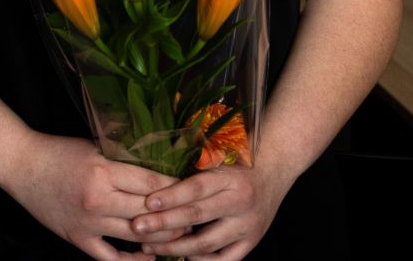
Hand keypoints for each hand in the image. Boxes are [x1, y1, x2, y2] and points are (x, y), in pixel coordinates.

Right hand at [0, 134, 184, 259]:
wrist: (21, 165)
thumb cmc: (59, 152)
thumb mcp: (95, 147)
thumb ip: (124, 160)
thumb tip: (161, 170)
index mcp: (103, 171)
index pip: (152, 185)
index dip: (177, 189)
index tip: (192, 189)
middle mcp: (97, 199)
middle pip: (149, 213)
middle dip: (175, 216)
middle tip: (192, 215)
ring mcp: (88, 222)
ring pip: (136, 237)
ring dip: (161, 238)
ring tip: (178, 235)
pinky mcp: (77, 238)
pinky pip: (110, 258)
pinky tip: (148, 258)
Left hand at [132, 162, 290, 259]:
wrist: (274, 173)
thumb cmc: (236, 167)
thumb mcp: (218, 162)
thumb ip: (192, 174)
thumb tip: (153, 184)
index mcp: (229, 178)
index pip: (196, 188)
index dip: (171, 196)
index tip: (147, 202)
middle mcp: (240, 202)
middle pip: (197, 216)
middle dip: (164, 223)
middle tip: (138, 227)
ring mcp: (247, 226)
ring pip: (206, 242)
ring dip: (175, 246)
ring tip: (150, 245)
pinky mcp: (252, 242)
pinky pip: (225, 260)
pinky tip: (183, 258)